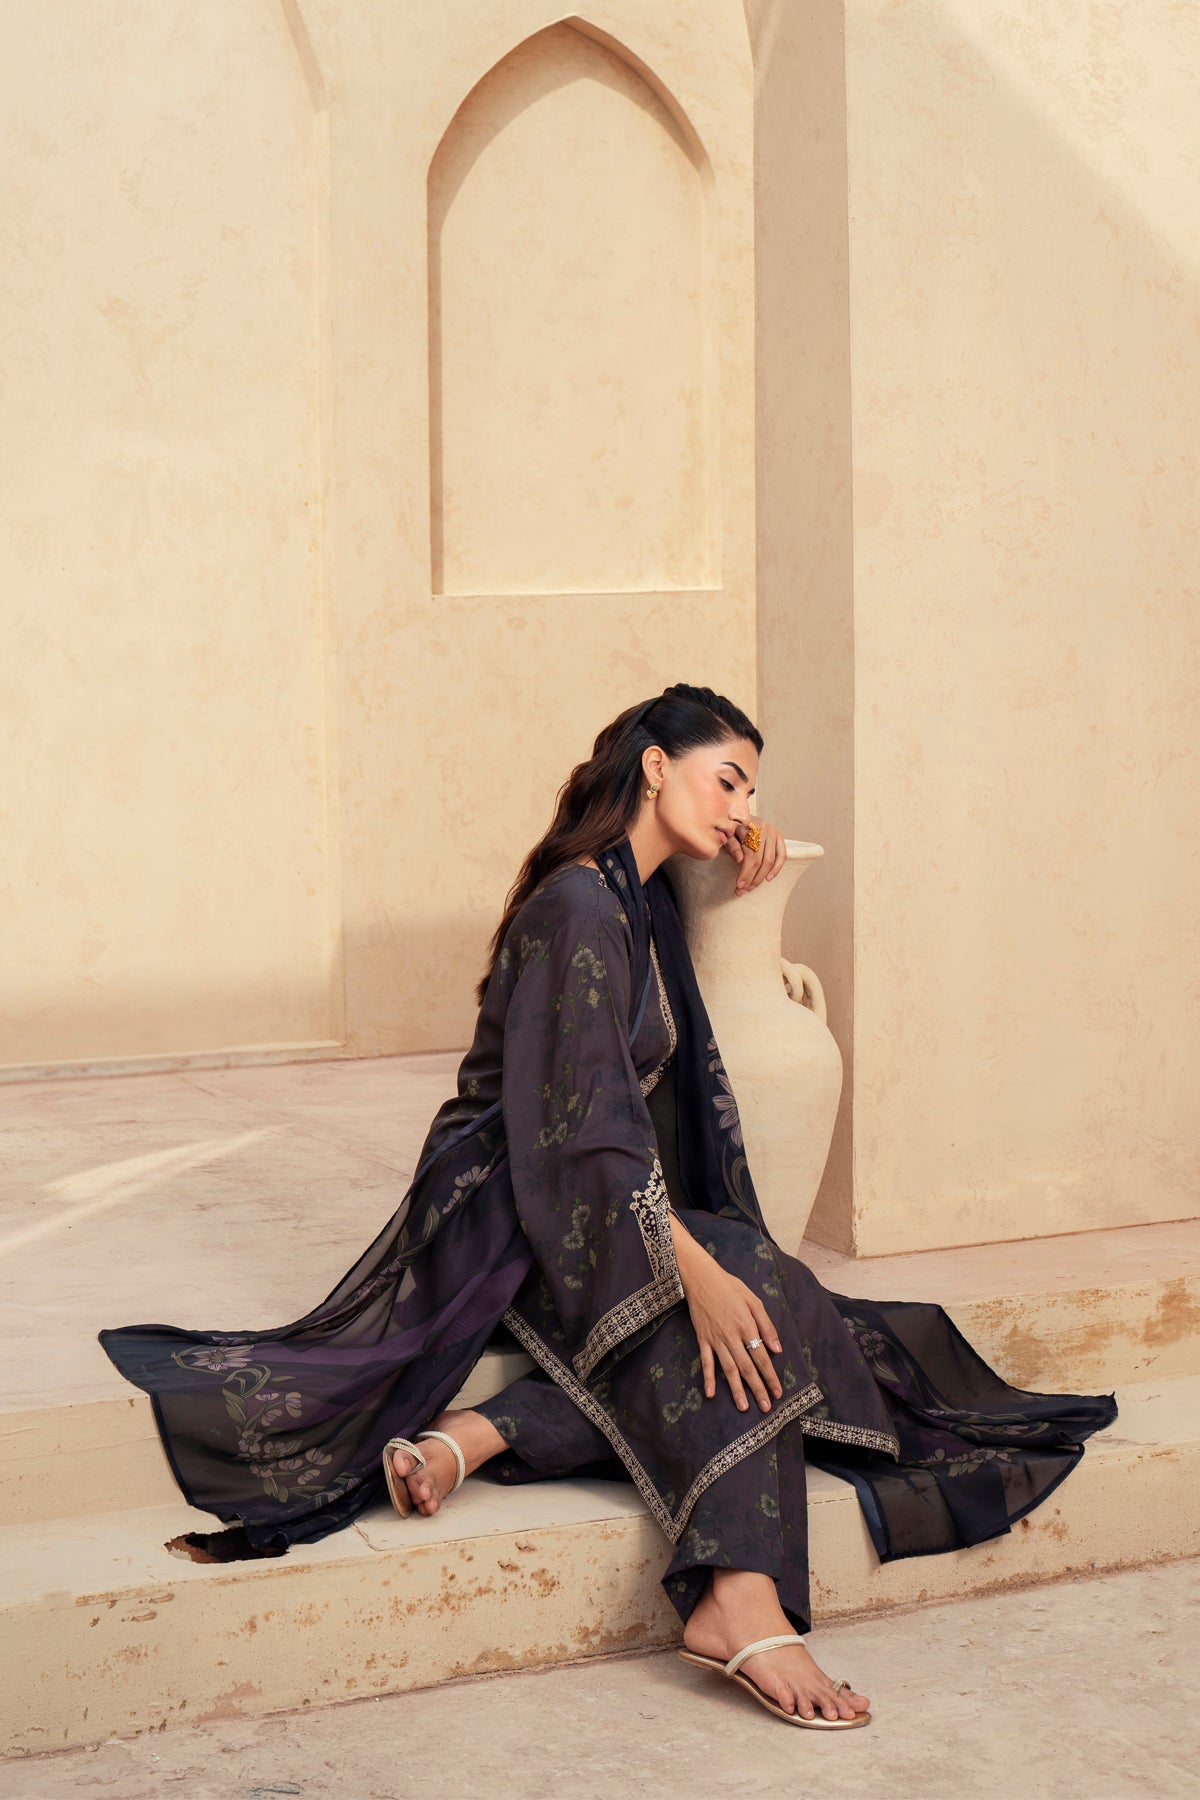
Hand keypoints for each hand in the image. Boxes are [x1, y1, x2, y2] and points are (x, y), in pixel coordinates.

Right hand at [669, 1219, 783, 1412]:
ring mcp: (716, 1339)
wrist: (701, 1278)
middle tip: (766, 1407)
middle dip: (758, 1389)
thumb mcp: (754, 1300)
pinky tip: (711, 1394)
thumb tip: (777, 1350)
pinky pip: (706, 1362)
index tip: (778, 1392)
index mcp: (747, 1326)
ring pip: (728, 1369)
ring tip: (744, 1407)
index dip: (770, 1376)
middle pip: (747, 1368)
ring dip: (736, 1390)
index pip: (762, 1357)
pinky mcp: (703, 1339)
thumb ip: (766, 1325)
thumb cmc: (730, 1287)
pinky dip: (708, 1378)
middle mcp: (732, 1336)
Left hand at [724, 816, 786, 894]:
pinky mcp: (778, 835)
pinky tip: (768, 879)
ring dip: (761, 876)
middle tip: (743, 890)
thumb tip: (739, 860)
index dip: (745, 872)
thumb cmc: (730, 827)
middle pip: (760, 859)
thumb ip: (731, 845)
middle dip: (752, 878)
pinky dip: (777, 868)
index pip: (750, 855)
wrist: (737, 815)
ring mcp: (772, 831)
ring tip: (752, 887)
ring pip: (770, 860)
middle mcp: (763, 828)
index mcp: (749, 826)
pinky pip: (782, 855)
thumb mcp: (726, 835)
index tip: (739, 885)